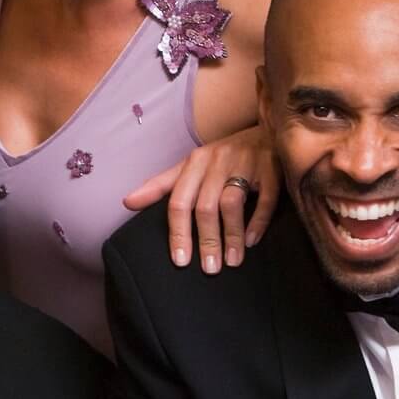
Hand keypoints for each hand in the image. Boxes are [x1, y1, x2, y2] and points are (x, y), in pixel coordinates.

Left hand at [123, 125, 279, 272]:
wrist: (267, 129)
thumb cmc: (224, 156)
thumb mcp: (191, 166)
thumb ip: (162, 185)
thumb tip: (127, 202)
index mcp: (195, 162)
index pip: (179, 201)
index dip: (177, 232)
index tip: (179, 260)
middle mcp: (217, 160)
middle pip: (205, 207)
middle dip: (206, 240)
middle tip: (209, 269)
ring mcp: (245, 161)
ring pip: (231, 203)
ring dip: (231, 236)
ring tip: (232, 261)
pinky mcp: (271, 166)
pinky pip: (264, 197)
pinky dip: (258, 220)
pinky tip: (252, 241)